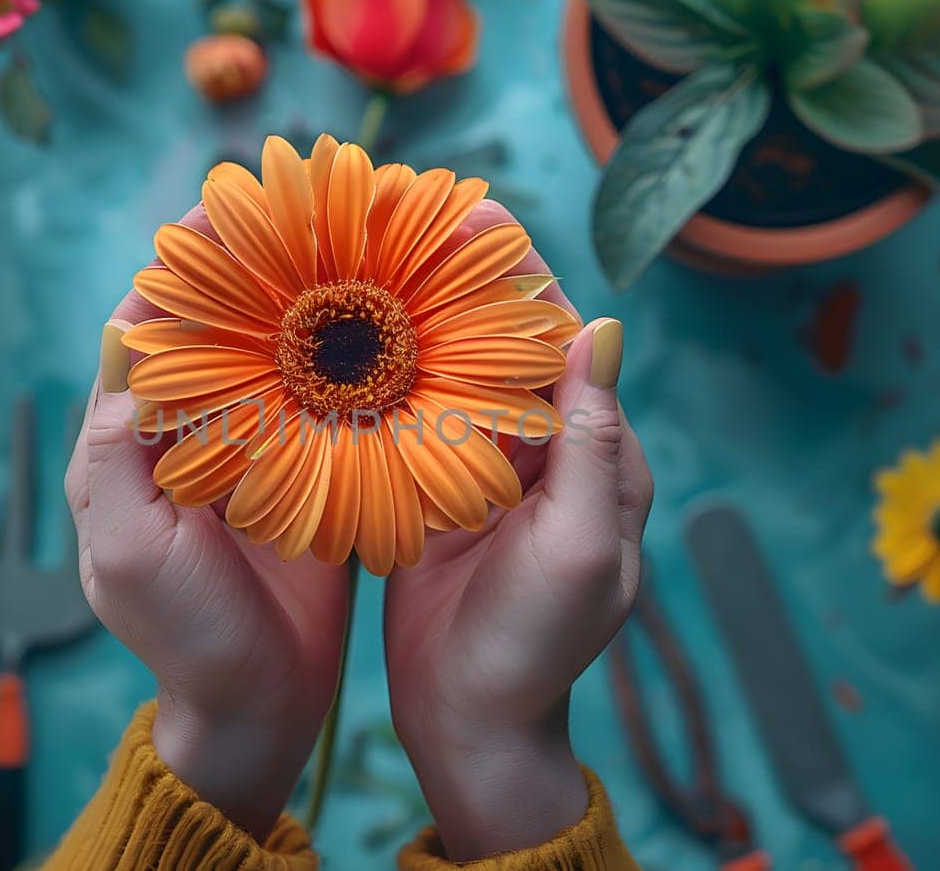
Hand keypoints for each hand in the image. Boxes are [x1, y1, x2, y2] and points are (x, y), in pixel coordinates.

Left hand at [64, 209, 349, 839]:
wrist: (252, 714)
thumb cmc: (184, 639)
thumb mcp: (134, 551)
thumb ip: (120, 452)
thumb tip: (119, 338)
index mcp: (129, 444)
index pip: (144, 329)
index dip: (180, 266)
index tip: (224, 207)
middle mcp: (186, 436)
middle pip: (213, 329)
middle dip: (254, 268)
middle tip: (307, 208)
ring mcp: (248, 454)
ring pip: (271, 356)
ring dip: (305, 303)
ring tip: (353, 245)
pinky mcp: (302, 477)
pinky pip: (319, 404)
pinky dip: (345, 362)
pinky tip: (386, 325)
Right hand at [384, 232, 651, 858]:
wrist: (475, 730)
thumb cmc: (538, 646)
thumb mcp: (580, 546)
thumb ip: (593, 443)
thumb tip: (600, 327)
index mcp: (595, 456)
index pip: (562, 342)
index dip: (522, 276)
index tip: (474, 209)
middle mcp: (544, 454)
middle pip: (502, 347)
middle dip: (458, 282)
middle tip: (401, 215)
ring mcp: (485, 476)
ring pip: (452, 376)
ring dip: (415, 320)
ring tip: (364, 256)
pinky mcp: (433, 499)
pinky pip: (412, 424)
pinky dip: (385, 380)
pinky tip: (340, 340)